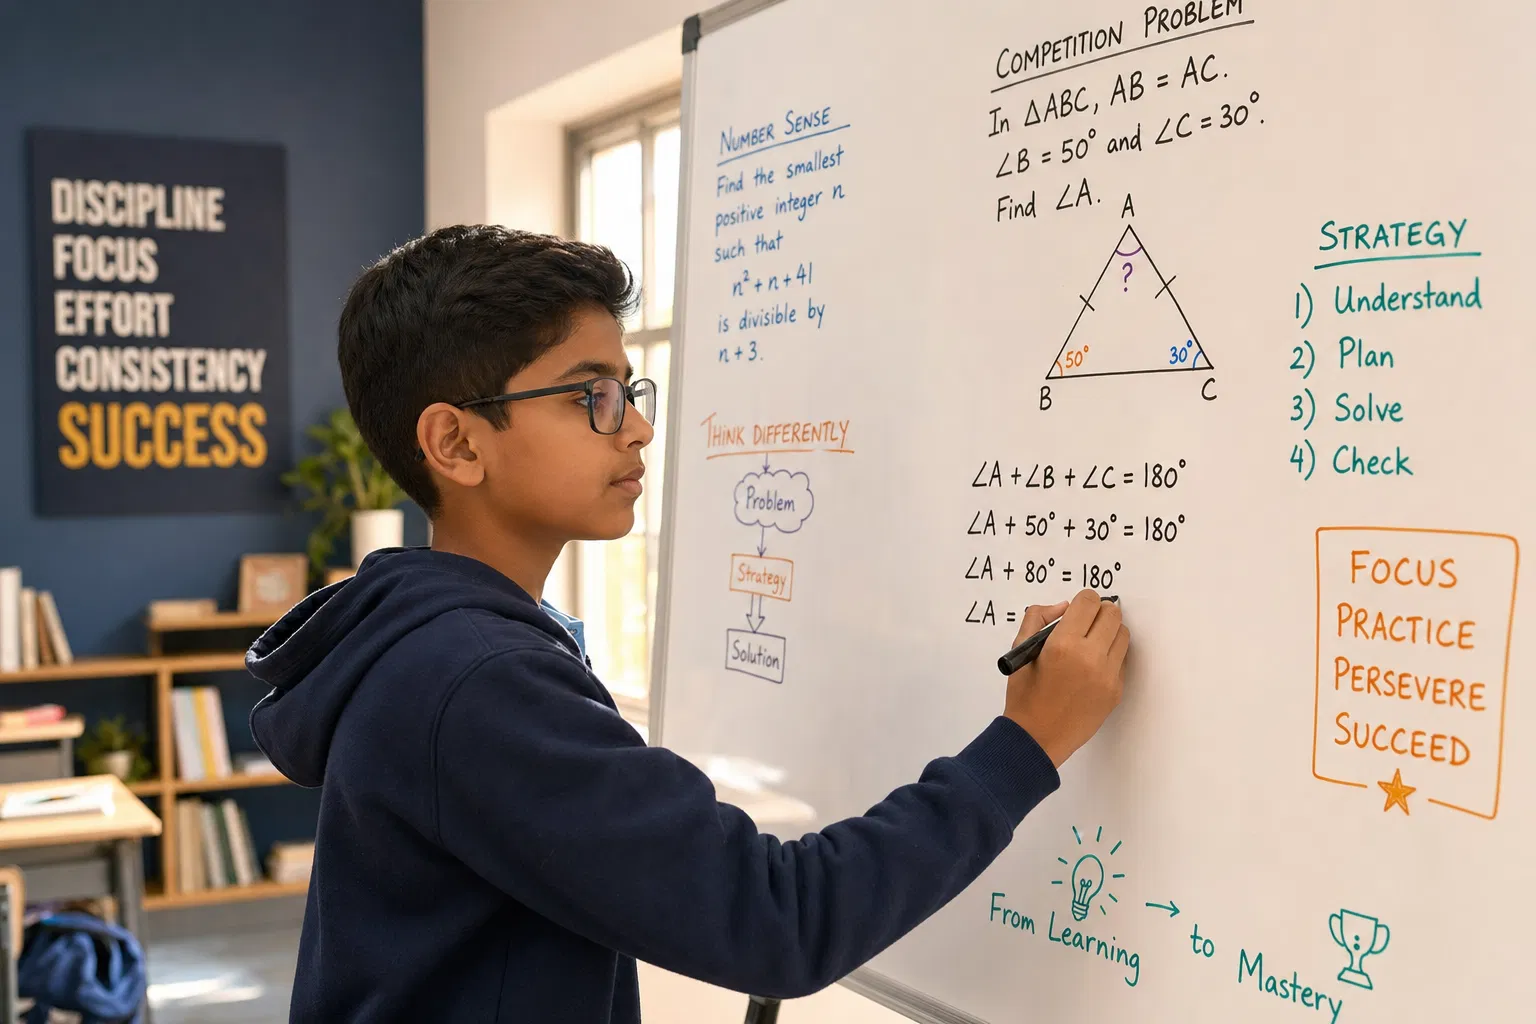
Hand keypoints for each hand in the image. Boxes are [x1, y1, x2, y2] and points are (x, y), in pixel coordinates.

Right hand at [1002, 590, 1129, 767]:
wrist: (1037, 738)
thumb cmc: (1025, 696)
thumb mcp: (1020, 651)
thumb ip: (1037, 618)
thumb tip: (1063, 607)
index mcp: (1063, 644)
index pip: (1089, 601)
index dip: (1082, 600)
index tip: (1076, 609)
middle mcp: (1090, 657)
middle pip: (1112, 613)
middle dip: (1098, 612)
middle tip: (1084, 623)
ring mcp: (1107, 675)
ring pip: (1123, 634)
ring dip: (1108, 631)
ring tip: (1090, 643)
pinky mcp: (1116, 690)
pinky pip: (1122, 659)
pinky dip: (1111, 654)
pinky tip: (1092, 665)